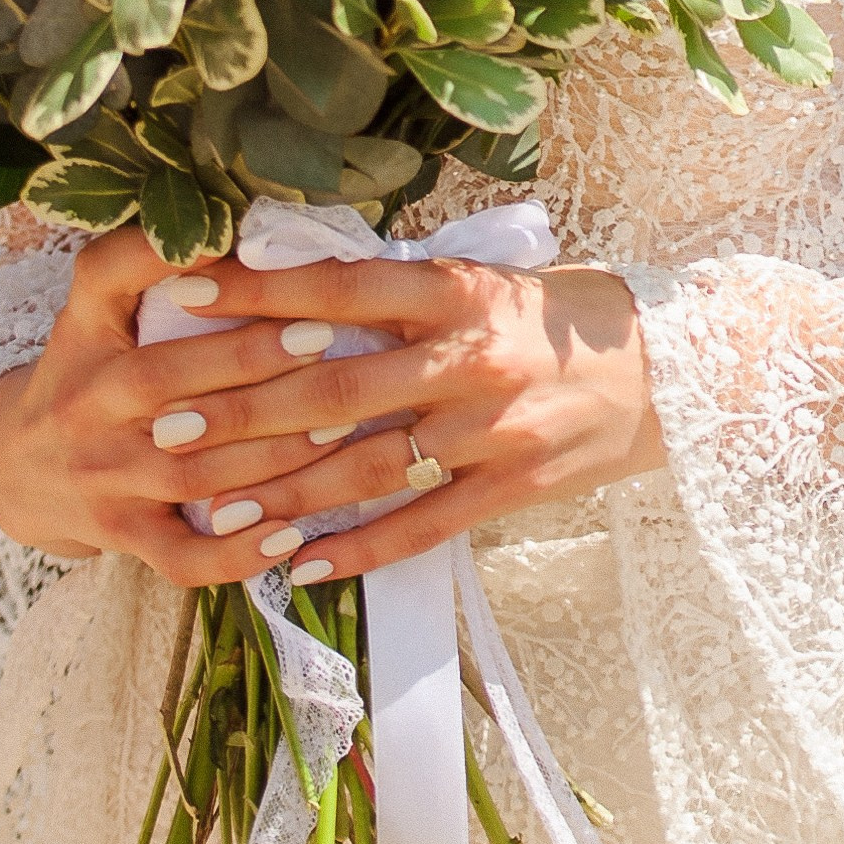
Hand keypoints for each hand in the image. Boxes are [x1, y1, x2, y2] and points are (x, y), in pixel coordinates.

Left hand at [0, 229, 662, 586]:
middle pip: (335, 389)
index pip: (340, 287)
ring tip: (214, 507)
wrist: (677, 371)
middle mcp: (472, 359)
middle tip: (166, 427)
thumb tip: (304, 281)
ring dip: (284, 493)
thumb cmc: (569, 315)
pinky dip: (359, 549)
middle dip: (242, 412)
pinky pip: (422, 526)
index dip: (257, 290)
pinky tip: (301, 565)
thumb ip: (409, 289)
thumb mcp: (495, 278)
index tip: (182, 290)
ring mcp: (494, 431)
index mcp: (461, 291)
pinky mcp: (514, 489)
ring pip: (368, 469)